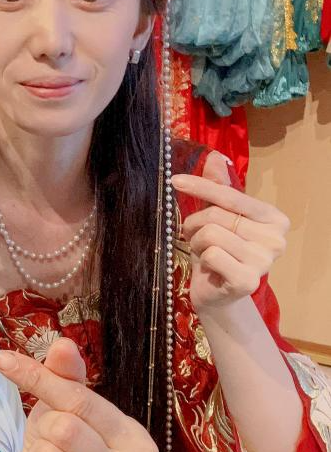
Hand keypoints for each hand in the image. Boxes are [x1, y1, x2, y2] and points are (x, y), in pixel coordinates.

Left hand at [0, 338, 157, 451]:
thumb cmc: (67, 449)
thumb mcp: (67, 408)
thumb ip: (67, 377)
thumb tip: (63, 344)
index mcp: (136, 442)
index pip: (81, 399)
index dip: (38, 377)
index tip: (3, 361)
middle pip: (64, 430)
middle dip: (45, 429)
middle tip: (51, 441)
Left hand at [173, 154, 288, 312]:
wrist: (217, 294)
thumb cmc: (219, 251)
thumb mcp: (218, 216)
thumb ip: (219, 187)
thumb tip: (215, 157)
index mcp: (274, 218)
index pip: (232, 196)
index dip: (201, 187)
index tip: (174, 180)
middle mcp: (276, 239)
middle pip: (218, 215)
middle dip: (195, 224)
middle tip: (194, 237)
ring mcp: (264, 262)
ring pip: (211, 234)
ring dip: (197, 243)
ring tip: (204, 252)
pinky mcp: (248, 281)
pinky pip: (212, 255)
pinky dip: (202, 260)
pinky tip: (211, 269)